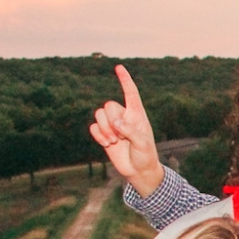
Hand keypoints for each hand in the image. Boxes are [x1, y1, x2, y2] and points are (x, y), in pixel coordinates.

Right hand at [89, 65, 164, 195]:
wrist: (138, 170)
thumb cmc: (145, 155)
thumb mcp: (142, 143)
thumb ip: (130, 131)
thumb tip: (116, 121)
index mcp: (137, 114)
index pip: (131, 93)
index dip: (125, 80)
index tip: (119, 67)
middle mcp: (123, 116)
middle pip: (108, 105)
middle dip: (111, 120)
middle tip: (120, 136)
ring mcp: (113, 125)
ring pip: (99, 114)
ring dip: (104, 128)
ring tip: (113, 141)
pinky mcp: (104, 135)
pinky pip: (93, 127)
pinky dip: (98, 135)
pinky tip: (107, 144)